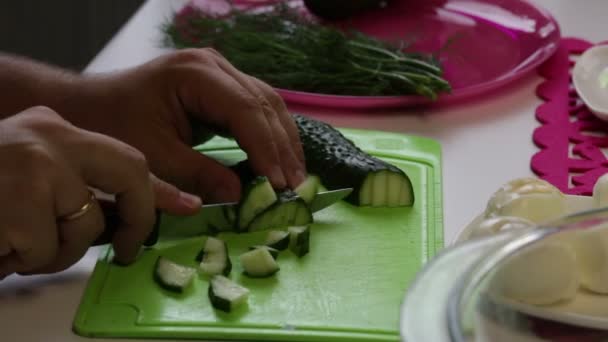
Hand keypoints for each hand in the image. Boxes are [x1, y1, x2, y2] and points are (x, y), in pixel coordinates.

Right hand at [0, 106, 199, 276]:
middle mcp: (48, 134)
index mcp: (54, 129)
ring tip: (18, 240)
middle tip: (129, 249)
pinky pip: (49, 247)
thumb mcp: (37, 188)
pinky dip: (27, 259)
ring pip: (87, 223)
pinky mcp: (17, 195)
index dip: (156, 191)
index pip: (126, 157)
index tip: (185, 209)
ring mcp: (34, 161)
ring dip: (58, 248)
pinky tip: (0, 244)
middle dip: (141, 215)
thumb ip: (84, 195)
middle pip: (130, 170)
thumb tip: (135, 221)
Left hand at [64, 48, 305, 202]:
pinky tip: (280, 160)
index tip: (278, 184)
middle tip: (296, 186)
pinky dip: (270, 136)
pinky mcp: (220, 86)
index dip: (266, 148)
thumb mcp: (154, 156)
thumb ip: (198, 175)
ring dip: (283, 142)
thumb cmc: (114, 126)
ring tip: (295, 178)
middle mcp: (213, 65)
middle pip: (264, 103)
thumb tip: (241, 195)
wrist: (90, 106)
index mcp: (195, 73)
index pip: (245, 109)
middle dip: (282, 147)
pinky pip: (255, 109)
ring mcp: (219, 72)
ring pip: (267, 104)